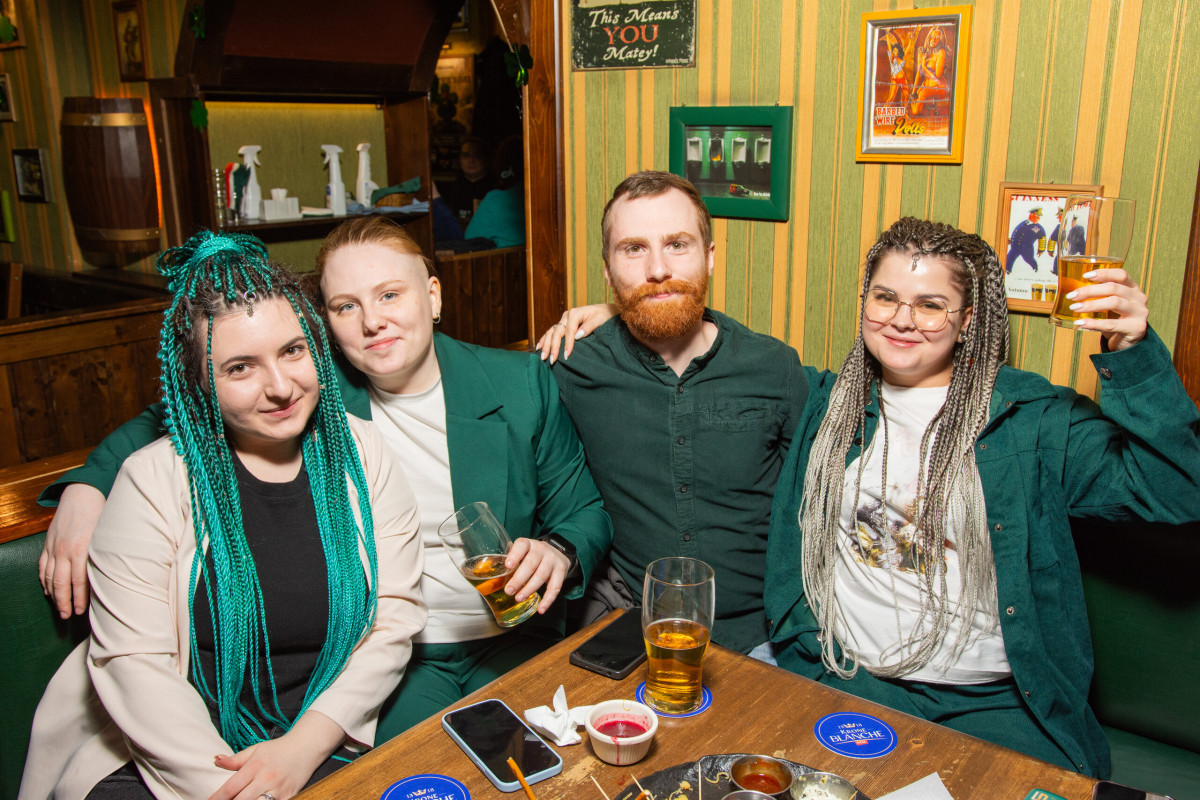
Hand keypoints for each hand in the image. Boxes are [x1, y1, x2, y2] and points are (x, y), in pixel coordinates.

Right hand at [39, 483, 105, 617]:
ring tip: (59, 608)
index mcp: (83, 548)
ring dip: (53, 595)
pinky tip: (48, 590)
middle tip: (67, 616)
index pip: (79, 581)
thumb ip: (106, 556)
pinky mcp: (48, 542)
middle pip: (61, 583)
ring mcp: (54, 546)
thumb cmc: (102, 514)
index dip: (80, 598)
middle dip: (64, 602)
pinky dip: (44, 580)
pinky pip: (42, 566)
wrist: (83, 493)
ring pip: (49, 577)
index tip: (82, 612)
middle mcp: (66, 549)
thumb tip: (112, 578)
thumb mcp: (108, 536)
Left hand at [209, 712, 344, 799]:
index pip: (231, 787)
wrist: (307, 746)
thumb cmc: (278, 749)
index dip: (217, 798)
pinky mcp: (289, 796)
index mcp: (255, 766)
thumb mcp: (256, 750)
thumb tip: (216, 760)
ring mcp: (279, 789)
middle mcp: (266, 778)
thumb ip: (235, 759)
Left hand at [502, 537, 570, 612]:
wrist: (558, 553)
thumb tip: (494, 577)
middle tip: (509, 591)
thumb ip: (512, 560)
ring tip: (519, 598)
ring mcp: (553, 560)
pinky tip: (540, 609)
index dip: (515, 555)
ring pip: (541, 576)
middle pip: (530, 564)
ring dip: (529, 589)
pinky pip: (555, 587)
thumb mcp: (524, 552)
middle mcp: (542, 550)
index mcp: (529, 544)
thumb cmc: (533, 555)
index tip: (507, 566)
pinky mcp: (561, 571)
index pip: (522, 545)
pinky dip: (548, 600)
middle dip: (519, 579)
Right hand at [535, 304, 618, 363]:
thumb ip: (589, 327)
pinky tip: (539, 347)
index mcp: (575, 313)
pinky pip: (551, 332)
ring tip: (543, 356)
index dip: (567, 344)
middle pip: (557, 332)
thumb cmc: (604, 316)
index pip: (569, 331)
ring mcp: (563, 319)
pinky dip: (544, 339)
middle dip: (553, 347)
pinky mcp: (562, 324)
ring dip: (546, 345)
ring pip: (551, 332)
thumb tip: (577, 336)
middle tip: (551, 360)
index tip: (566, 356)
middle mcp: (566, 315)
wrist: (605, 311)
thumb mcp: (600, 320)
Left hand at [1066, 267, 1148, 350]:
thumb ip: (1099, 296)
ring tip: (1075, 308)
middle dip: (1090, 291)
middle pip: (1114, 288)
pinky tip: (1081, 323)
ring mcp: (1139, 312)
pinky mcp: (1136, 328)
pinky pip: (1111, 324)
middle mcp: (1139, 298)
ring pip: (1114, 302)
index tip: (1085, 276)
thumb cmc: (1116, 320)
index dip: (1104, 273)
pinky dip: (1094, 323)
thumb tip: (1074, 291)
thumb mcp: (1109, 305)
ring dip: (1091, 305)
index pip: (1121, 275)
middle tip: (1072, 296)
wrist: (1128, 342)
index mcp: (1132, 288)